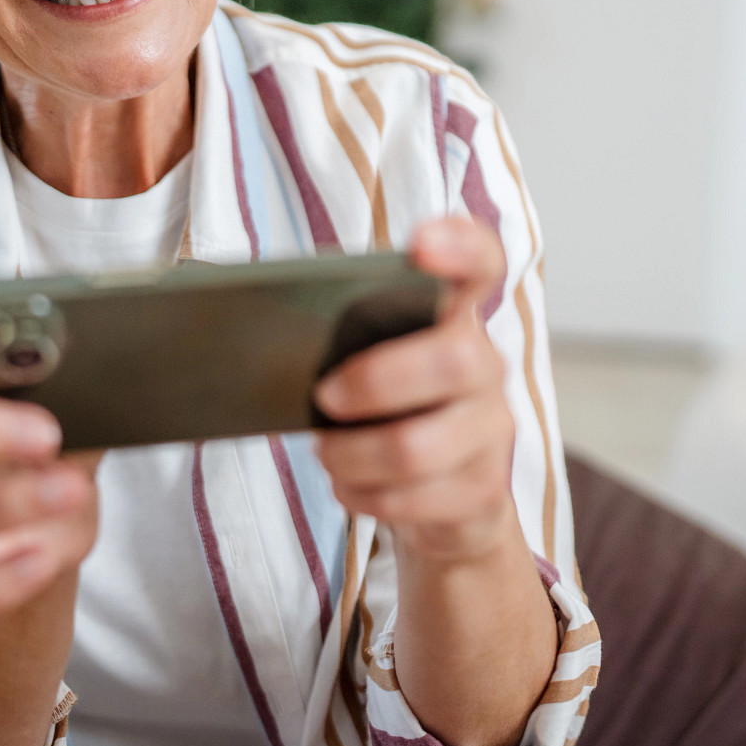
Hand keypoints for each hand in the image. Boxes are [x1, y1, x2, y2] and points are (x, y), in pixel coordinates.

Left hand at [312, 217, 518, 562]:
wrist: (445, 499)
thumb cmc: (388, 410)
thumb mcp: (368, 360)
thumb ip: (343, 331)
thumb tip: (253, 319)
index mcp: (456, 316)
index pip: (481, 263)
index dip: (460, 246)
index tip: (418, 245)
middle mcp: (487, 367)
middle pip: (456, 359)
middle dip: (378, 381)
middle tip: (325, 395)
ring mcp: (492, 431)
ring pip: (421, 446)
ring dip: (355, 453)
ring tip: (326, 452)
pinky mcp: (485, 492)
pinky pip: (416, 500)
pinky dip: (365, 495)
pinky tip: (348, 484)